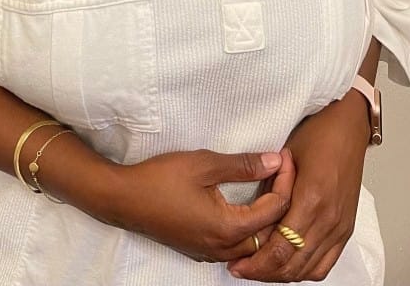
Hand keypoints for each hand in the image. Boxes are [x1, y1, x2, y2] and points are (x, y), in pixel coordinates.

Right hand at [111, 149, 290, 261]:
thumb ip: (243, 165)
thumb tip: (275, 160)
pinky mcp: (200, 250)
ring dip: (268, 220)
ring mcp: (211, 253)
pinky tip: (249, 207)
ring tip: (271, 188)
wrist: (124, 198)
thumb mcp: (204, 164)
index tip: (285, 156)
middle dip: (283, 204)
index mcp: (228, 227)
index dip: (285, 181)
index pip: (275, 210)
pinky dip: (251, 229)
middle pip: (270, 234)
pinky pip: (237, 246)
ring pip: (254, 244)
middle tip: (284, 173)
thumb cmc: (162, 178)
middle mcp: (223, 248)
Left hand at [226, 92, 370, 281]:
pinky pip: (326, 263)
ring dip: (282, 274)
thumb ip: (269, 188)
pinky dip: (305, 270)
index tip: (236, 263)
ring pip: (308, 269)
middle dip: (264, 272)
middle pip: (292, 264)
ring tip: (260, 269)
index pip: (280, 247)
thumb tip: (249, 212)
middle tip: (241, 269)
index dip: (256, 261)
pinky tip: (288, 265)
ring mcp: (340, 226)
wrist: (348, 127)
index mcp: (311, 200)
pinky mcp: (346, 228)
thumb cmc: (318, 135)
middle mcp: (328, 219)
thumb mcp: (285, 157)